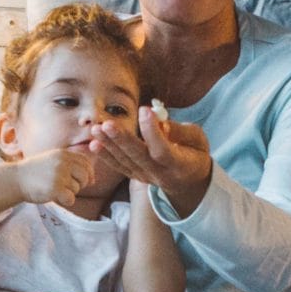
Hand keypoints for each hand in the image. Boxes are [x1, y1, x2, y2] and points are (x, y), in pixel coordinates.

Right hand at [14, 146, 94, 209]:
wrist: (16, 179)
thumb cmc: (35, 172)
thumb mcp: (53, 161)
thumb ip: (71, 165)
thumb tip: (93, 179)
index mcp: (63, 154)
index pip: (86, 163)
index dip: (88, 174)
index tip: (82, 181)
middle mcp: (63, 162)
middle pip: (85, 177)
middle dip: (80, 185)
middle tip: (67, 187)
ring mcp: (59, 175)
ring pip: (77, 189)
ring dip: (69, 193)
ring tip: (54, 189)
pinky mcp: (55, 188)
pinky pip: (71, 199)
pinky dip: (65, 201)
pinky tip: (55, 197)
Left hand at [86, 111, 214, 213]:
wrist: (188, 181)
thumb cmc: (194, 153)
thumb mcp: (197, 140)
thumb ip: (180, 131)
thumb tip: (160, 122)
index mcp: (179, 164)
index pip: (163, 149)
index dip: (153, 131)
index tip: (144, 110)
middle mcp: (160, 173)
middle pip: (138, 157)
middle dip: (121, 140)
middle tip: (107, 124)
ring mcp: (146, 177)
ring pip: (125, 162)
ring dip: (109, 146)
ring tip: (96, 130)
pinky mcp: (135, 176)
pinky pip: (119, 166)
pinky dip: (105, 156)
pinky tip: (92, 144)